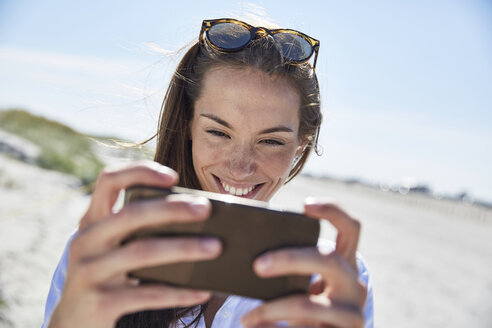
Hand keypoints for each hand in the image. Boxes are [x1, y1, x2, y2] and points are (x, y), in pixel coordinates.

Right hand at [48, 161, 221, 327]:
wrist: (73, 324)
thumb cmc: (107, 277)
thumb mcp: (113, 249)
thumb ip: (139, 232)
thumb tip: (196, 219)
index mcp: (92, 222)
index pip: (109, 180)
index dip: (140, 172)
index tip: (173, 177)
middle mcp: (85, 241)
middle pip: (132, 215)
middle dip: (172, 209)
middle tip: (205, 209)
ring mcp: (88, 272)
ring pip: (142, 252)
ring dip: (184, 248)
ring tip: (216, 247)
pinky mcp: (99, 303)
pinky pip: (147, 294)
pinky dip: (179, 291)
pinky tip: (203, 290)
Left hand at [242, 198, 366, 327]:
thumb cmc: (307, 308)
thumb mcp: (305, 286)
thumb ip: (292, 269)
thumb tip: (253, 258)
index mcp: (345, 264)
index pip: (350, 228)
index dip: (332, 211)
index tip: (305, 204)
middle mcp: (355, 285)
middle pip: (327, 259)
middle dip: (289, 259)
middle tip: (257, 265)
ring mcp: (352, 314)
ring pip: (306, 305)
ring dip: (271, 308)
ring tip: (247, 316)